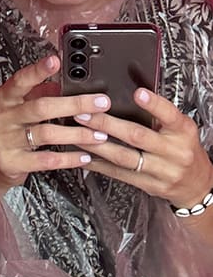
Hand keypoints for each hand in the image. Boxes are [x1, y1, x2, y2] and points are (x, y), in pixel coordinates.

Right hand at [0, 54, 111, 189]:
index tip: (55, 61)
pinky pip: (46, 159)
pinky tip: (84, 156)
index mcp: (3, 98)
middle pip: (40, 107)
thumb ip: (40, 93)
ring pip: (46, 134)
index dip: (38, 71)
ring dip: (76, 134)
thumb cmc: (11, 129)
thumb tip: (66, 82)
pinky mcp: (12, 161)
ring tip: (98, 135)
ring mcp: (5, 140)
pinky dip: (68, 158)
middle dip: (74, 105)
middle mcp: (2, 117)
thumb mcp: (20, 107)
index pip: (21, 80)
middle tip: (100, 103)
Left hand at [73, 88, 212, 207]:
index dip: (154, 104)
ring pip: (124, 157)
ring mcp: (161, 171)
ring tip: (79, 133)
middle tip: (85, 113)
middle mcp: (173, 152)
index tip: (138, 93)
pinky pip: (120, 174)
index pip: (170, 115)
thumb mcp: (180, 127)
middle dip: (107, 124)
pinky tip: (85, 156)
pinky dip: (100, 164)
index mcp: (182, 132)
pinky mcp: (149, 185)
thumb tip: (132, 90)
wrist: (197, 185)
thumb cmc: (184, 148)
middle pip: (137, 136)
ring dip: (97, 145)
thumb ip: (160, 112)